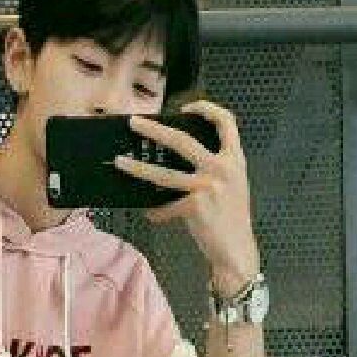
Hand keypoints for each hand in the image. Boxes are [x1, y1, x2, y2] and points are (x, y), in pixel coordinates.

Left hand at [114, 100, 259, 284]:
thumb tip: (177, 156)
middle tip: (135, 123)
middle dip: (154, 129)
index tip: (187, 107)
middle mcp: (222, 168)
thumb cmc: (232, 218)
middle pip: (182, 140)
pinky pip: (165, 206)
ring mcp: (207, 186)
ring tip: (120, 162)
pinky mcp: (194, 206)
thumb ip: (215, 167)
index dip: (207, 108)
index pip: (227, 121)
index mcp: (235, 159)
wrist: (237, 250)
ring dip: (138, 168)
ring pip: (163, 174)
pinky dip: (156, 211)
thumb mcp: (233, 185)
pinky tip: (151, 214)